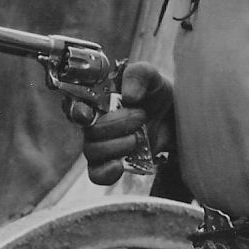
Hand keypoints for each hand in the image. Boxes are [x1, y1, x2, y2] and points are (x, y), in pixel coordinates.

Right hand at [64, 62, 173, 185]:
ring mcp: (103, 143)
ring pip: (92, 151)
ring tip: (137, 138)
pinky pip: (97, 174)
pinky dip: (105, 172)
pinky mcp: (114, 161)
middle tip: (141, 115)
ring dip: (115, 146)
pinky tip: (119, 166)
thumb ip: (138, 74)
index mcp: (98, 98)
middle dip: (115, 125)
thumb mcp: (152, 76)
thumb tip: (128, 95)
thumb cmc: (156, 93)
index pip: (74, 104)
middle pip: (90, 130)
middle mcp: (96, 121)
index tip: (87, 114)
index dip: (76, 111)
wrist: (174, 117)